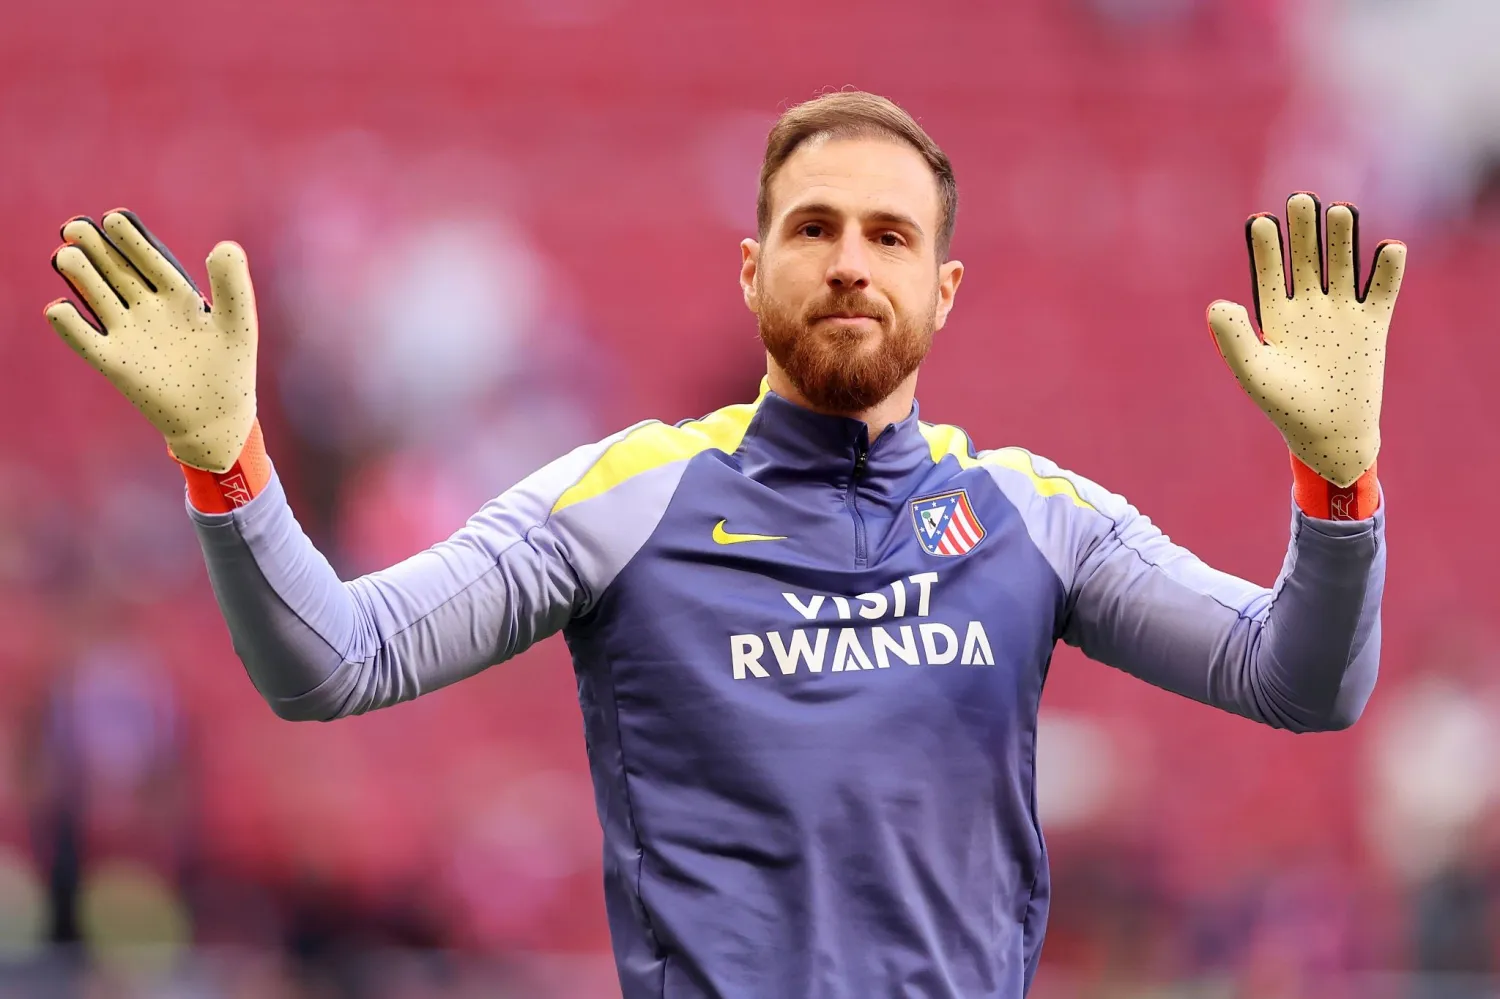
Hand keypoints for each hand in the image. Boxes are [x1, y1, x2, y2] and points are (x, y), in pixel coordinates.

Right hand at [45, 210, 257, 473]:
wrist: (217, 419)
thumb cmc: (230, 368)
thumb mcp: (237, 322)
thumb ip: (233, 285)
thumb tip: (224, 245)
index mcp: (177, 295)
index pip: (150, 260)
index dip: (132, 239)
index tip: (113, 217)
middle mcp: (147, 310)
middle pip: (116, 272)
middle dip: (97, 249)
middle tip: (75, 227)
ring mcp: (128, 334)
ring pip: (98, 298)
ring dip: (81, 278)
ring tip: (66, 256)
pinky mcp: (114, 363)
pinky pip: (86, 341)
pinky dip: (71, 327)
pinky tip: (59, 309)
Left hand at [1207, 193, 1404, 488]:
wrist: (1328, 435)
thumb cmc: (1285, 408)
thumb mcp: (1254, 372)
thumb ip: (1235, 339)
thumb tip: (1217, 304)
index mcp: (1276, 315)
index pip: (1269, 272)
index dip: (1266, 247)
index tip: (1260, 220)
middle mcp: (1309, 308)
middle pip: (1308, 259)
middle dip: (1305, 230)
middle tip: (1301, 198)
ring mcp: (1343, 314)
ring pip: (1343, 267)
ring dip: (1342, 240)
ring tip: (1340, 210)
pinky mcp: (1373, 326)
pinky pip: (1382, 292)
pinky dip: (1388, 271)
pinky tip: (1389, 248)